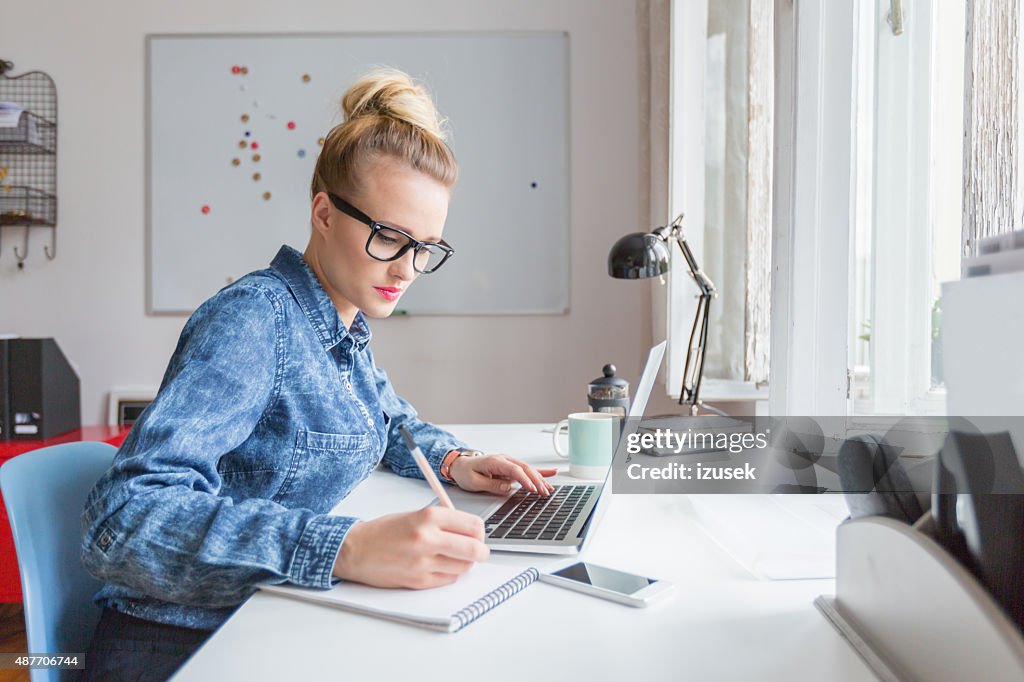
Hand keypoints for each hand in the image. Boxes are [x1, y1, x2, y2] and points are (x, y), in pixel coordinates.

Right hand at [332, 507, 488, 588]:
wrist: (355, 549)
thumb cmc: (383, 531)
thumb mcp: (414, 514)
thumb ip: (443, 521)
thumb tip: (471, 531)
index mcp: (428, 516)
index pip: (473, 525)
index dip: (480, 532)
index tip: (478, 535)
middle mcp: (428, 538)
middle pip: (475, 549)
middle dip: (480, 552)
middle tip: (478, 551)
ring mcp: (423, 562)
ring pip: (464, 567)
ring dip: (463, 564)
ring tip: (452, 557)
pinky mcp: (418, 581)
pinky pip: (448, 580)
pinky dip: (448, 574)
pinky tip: (437, 566)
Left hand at [450, 454, 556, 496]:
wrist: (460, 465)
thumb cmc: (465, 472)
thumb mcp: (473, 481)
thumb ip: (491, 484)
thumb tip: (507, 487)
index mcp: (495, 461)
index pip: (514, 470)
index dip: (525, 479)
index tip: (532, 489)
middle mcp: (504, 460)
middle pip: (525, 469)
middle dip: (537, 481)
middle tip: (544, 492)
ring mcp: (509, 463)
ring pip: (528, 470)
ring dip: (540, 479)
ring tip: (549, 489)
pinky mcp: (510, 468)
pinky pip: (527, 470)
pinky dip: (540, 472)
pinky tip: (551, 474)